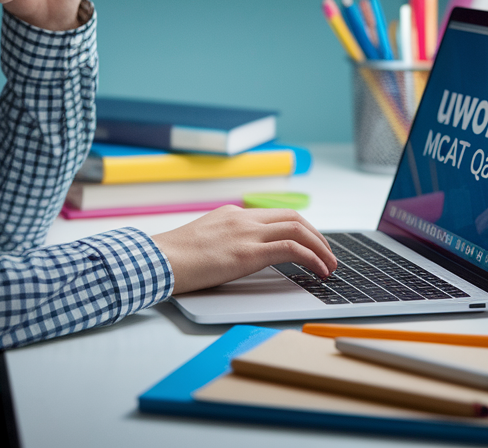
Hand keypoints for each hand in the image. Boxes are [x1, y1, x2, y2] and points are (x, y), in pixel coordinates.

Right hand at [150, 206, 338, 294]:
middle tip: (327, 256)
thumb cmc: (172, 258)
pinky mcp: (248, 252)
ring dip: (320, 248)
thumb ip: (223, 241)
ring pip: (298, 230)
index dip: (299, 230)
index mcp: (231, 214)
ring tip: (329, 266)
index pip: (275, 215)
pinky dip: (312, 259)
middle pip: (293, 218)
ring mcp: (246, 233)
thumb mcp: (202, 241)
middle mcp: (242, 218)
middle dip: (317, 236)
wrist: (158, 260)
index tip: (309, 244)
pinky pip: (292, 250)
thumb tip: (234, 256)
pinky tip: (319, 272)